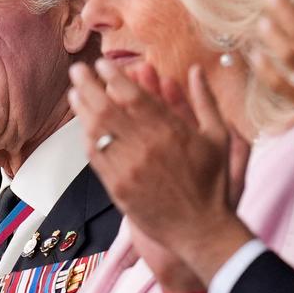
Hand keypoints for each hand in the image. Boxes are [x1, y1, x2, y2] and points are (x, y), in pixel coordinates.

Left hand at [68, 59, 253, 283]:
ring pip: (96, 131)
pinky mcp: (117, 187)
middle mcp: (146, 146)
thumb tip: (197, 69)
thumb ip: (205, 101)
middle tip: (77, 71)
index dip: (113, 76)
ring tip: (74, 93)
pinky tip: (84, 126)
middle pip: (106, 108)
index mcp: (170, 131)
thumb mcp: (219, 138)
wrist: (200, 229)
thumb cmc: (212, 182)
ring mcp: (128, 168)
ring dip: (82, 109)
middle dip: (88, 85)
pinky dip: (87, 138)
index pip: (132, 95)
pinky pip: (95, 157)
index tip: (102, 63)